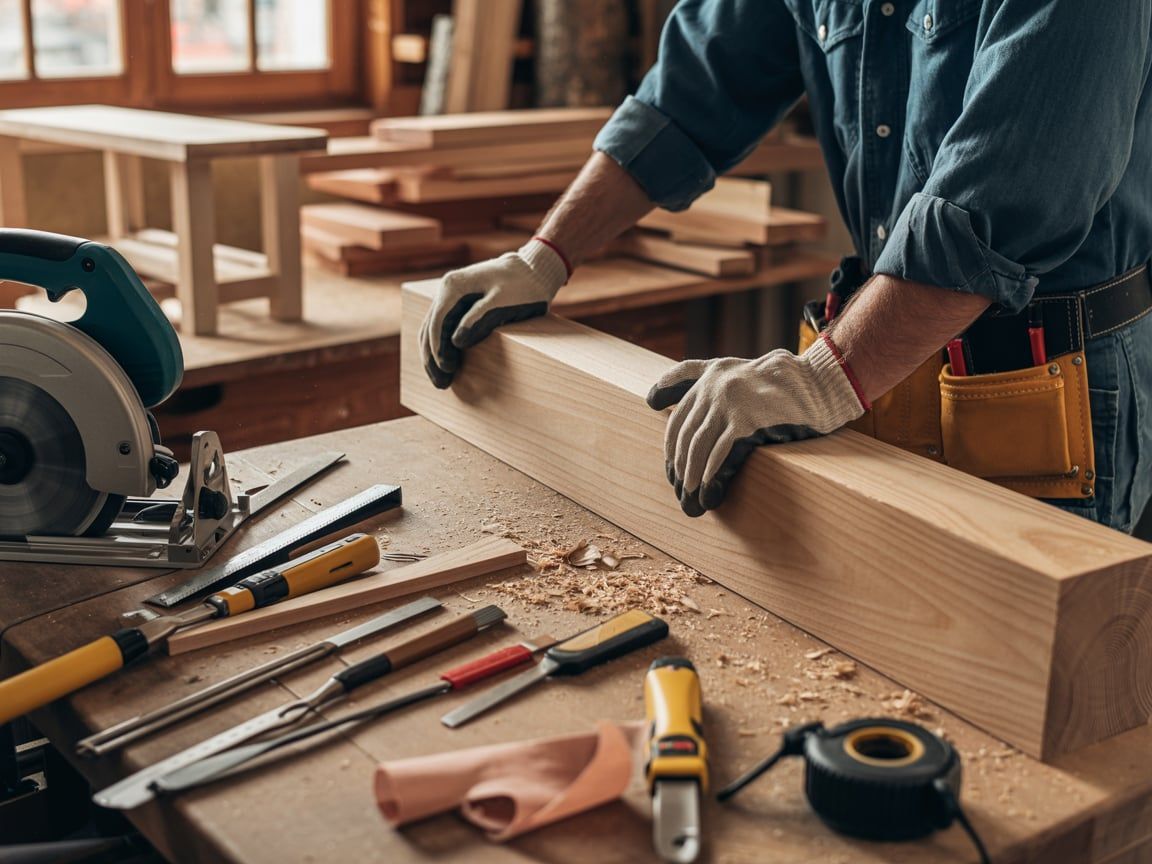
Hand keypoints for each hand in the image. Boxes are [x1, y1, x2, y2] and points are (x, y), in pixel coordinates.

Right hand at [420, 239, 568, 387]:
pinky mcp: (458, 302)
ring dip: (434, 355)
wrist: (533, 270)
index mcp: (454, 286)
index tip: (448, 370)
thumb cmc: (523, 286)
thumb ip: (480, 319)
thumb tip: (456, 342)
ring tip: (442, 380)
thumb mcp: (504, 302)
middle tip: (442, 384)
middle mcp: (447, 288)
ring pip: (432, 328)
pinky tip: (446, 362)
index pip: (437, 322)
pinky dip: (441, 346)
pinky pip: (442, 326)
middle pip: (430, 328)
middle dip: (433, 358)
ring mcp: (450, 294)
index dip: (439, 349)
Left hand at [646, 334, 867, 515]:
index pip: (678, 418)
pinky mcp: (749, 420)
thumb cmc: (776, 383)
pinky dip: (713, 475)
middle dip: (680, 468)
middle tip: (681, 492)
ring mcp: (731, 403)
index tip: (673, 471)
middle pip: (685, 436)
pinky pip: (722, 454)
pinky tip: (709, 491)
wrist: (819, 384)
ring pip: (699, 447)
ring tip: (691, 497)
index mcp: (709, 375)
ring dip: (692, 476)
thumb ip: (691, 376)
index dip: (672, 448)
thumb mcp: (729, 369)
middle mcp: (715, 387)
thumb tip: (650, 401)